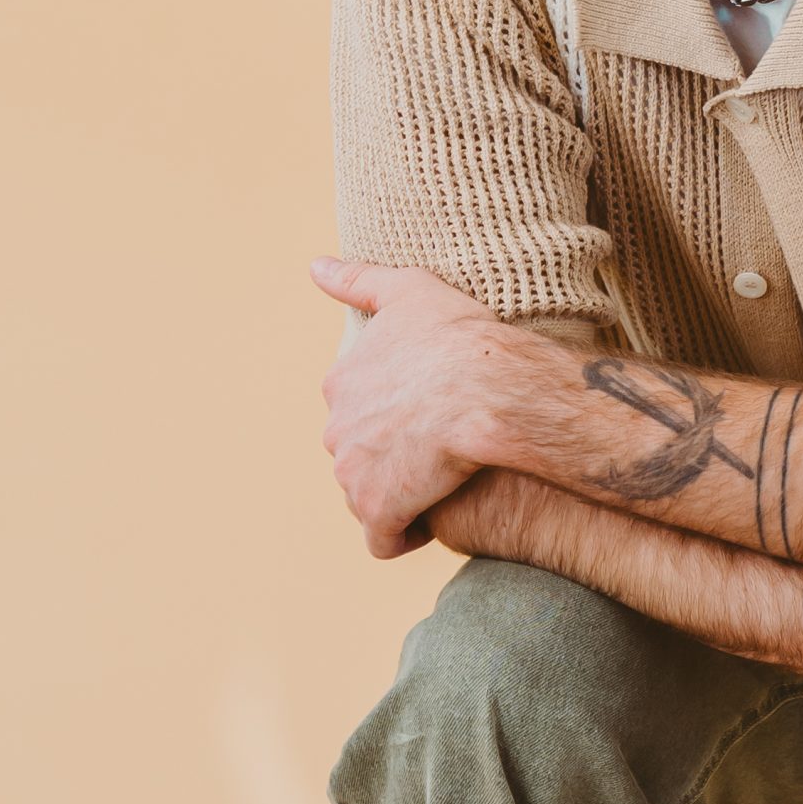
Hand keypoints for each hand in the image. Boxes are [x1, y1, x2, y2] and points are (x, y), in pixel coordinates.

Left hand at [311, 256, 519, 557]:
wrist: (488, 389)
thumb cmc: (457, 336)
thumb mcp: (409, 289)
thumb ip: (358, 279)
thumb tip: (314, 266)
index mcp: (340, 382)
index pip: (356, 406)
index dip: (391, 410)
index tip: (423, 411)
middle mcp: (336, 430)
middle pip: (359, 451)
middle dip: (389, 454)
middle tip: (436, 447)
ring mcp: (354, 474)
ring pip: (368, 492)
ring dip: (398, 492)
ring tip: (439, 483)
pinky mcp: (380, 510)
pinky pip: (384, 537)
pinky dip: (402, 534)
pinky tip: (429, 523)